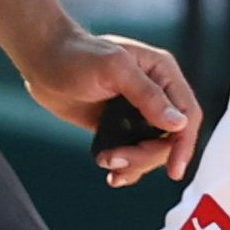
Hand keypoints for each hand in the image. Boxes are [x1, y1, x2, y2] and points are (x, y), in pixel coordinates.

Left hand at [19, 27, 199, 183]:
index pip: (187, 113)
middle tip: (118, 161)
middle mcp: (155, 94)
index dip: (183, 143)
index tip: (173, 170)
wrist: (42, 61)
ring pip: (152, 149)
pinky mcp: (118, 125)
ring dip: (134, 163)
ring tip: (107, 163)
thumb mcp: (115, 69)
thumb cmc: (77, 55)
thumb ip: (147, 95)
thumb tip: (177, 123)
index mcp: (162, 73)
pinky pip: (133, 152)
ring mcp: (136, 111)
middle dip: (146, 155)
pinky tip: (112, 174)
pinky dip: (126, 167)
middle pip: (170, 137)